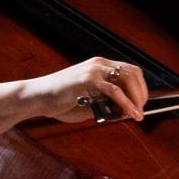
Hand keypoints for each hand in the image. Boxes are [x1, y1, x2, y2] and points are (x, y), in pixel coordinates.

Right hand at [26, 57, 145, 126]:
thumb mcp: (88, 102)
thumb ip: (106, 104)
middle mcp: (99, 64)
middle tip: (139, 111)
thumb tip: (126, 112)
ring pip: (127, 79)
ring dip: (137, 98)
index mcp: (99, 66)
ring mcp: (93, 70)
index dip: (140, 88)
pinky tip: (130, 114)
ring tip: (137, 114)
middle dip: (141, 94)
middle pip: (133, 73)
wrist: (37, 97)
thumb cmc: (59, 102)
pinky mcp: (87, 80)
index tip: (140, 105)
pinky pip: (114, 91)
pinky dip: (126, 103)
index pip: (130, 71)